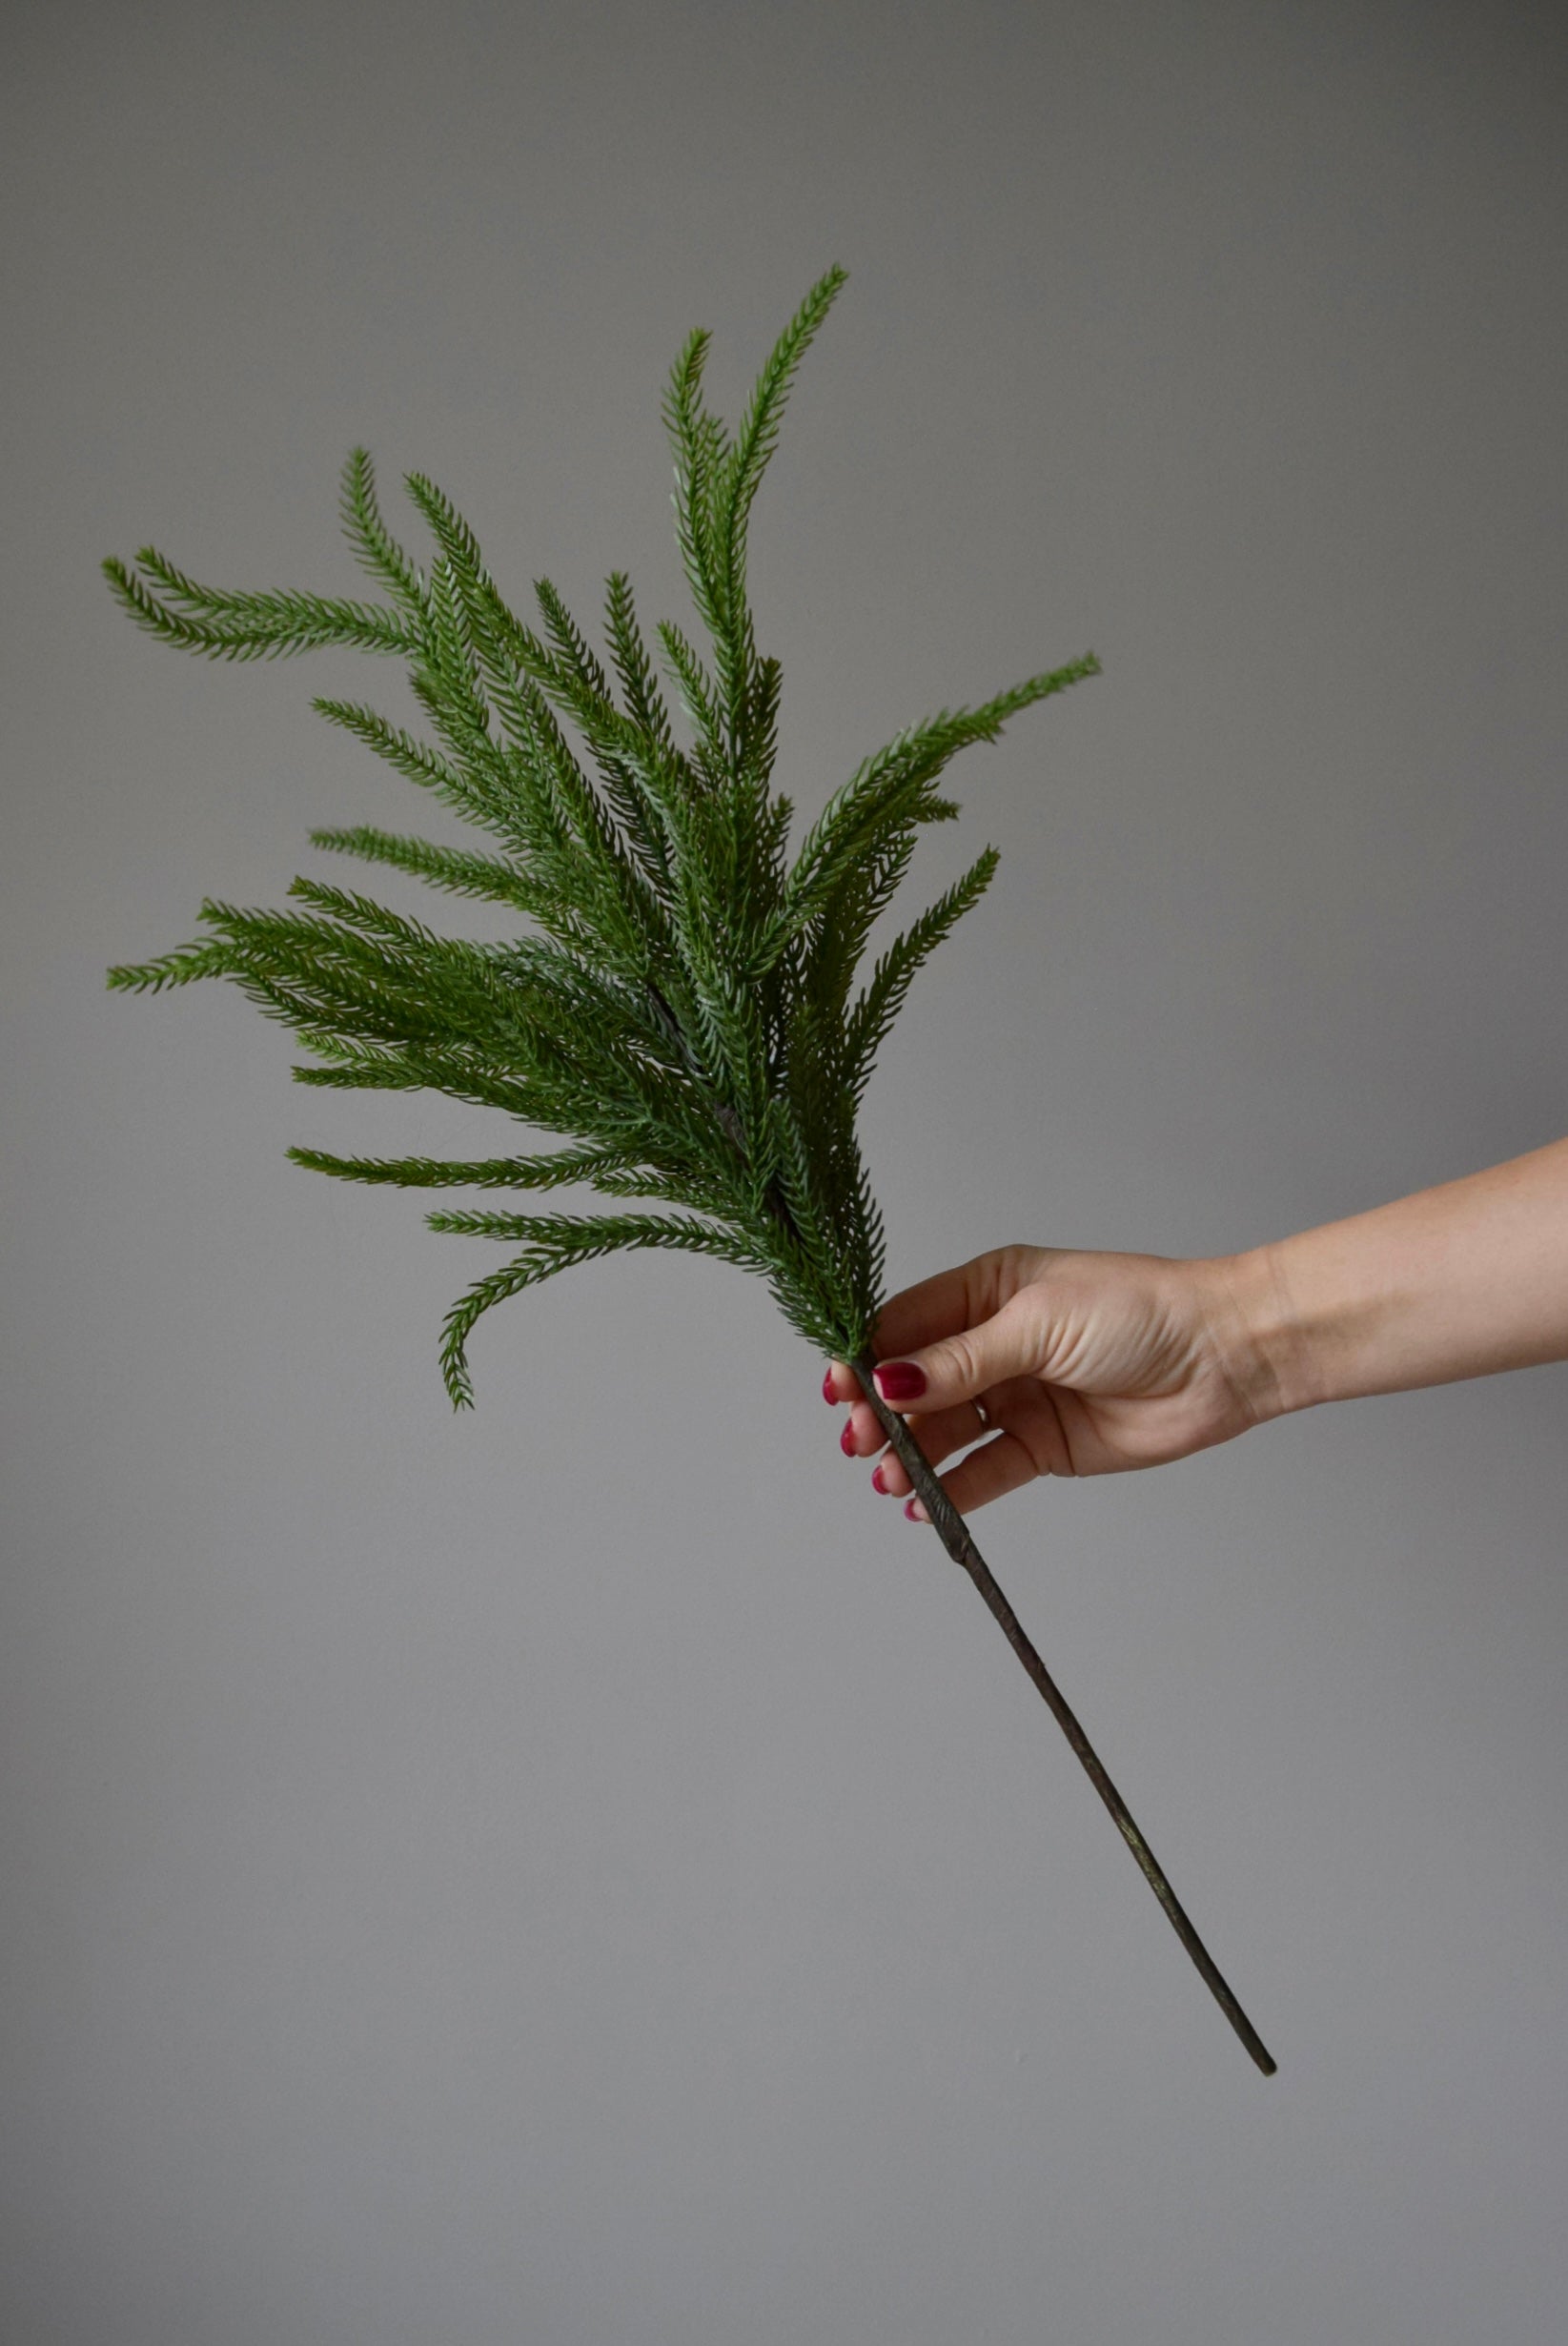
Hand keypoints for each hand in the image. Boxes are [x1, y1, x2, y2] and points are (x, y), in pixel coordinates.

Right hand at [823, 1244, 1283, 1517]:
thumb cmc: (1140, 1312)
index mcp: (987, 1290)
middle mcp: (994, 1343)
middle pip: (916, 1383)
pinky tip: (925, 1505)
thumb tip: (890, 1379)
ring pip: (944, 1431)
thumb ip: (961, 1361)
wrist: (1223, 1357)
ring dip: (912, 1456)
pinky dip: (953, 1490)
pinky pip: (985, 1470)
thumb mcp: (1038, 1324)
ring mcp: (1016, 1395)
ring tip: (891, 1481)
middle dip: (882, 1414)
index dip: (866, 1356)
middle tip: (862, 1442)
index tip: (840, 1388)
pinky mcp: (1043, 1445)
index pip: (905, 1324)